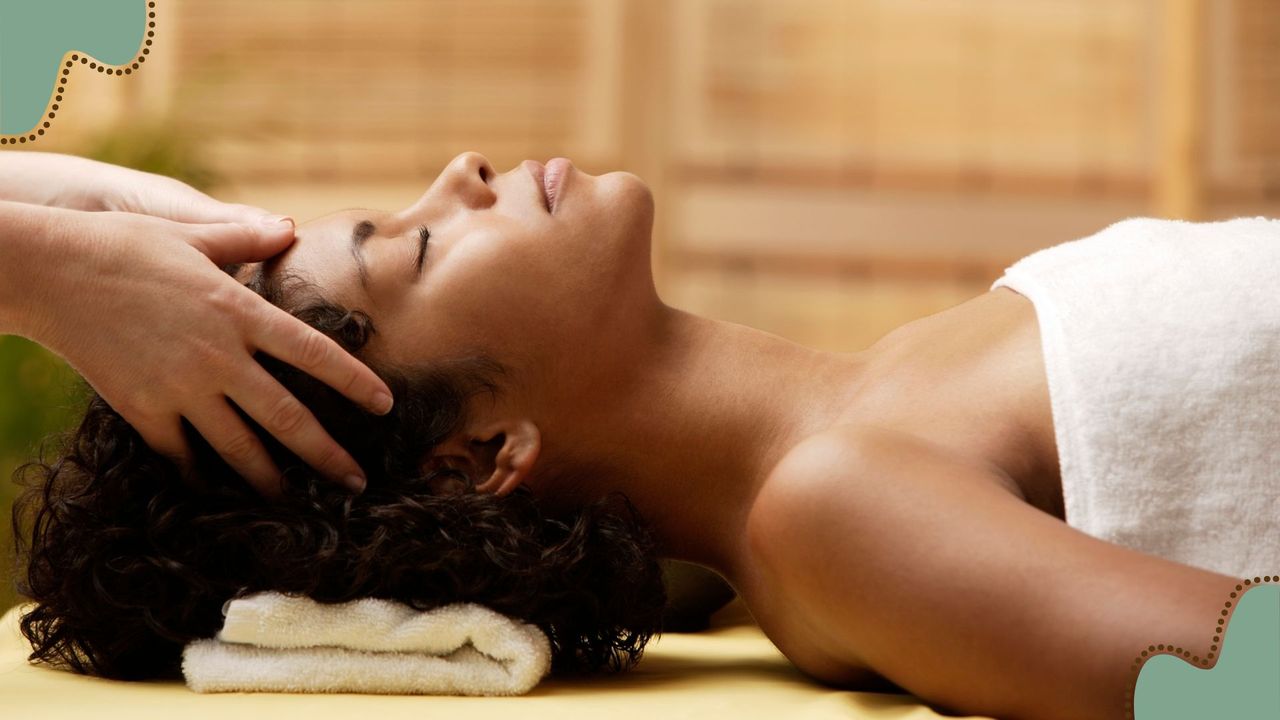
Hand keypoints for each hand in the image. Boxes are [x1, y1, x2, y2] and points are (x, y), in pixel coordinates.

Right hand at [24, 207, 392, 496]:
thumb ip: (246, 237)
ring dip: (271, 479)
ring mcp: (180, 388)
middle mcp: (219, 357)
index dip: (354, 383)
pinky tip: (219, 489)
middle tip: (356, 483)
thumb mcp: (192, 235)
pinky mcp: (142, 410)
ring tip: (296, 502)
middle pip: (287, 418)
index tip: (384, 406)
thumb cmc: (122, 245)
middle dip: (327, 455)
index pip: (314, 354)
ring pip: (239, 447)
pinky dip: (201, 474)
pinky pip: (182, 454)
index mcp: (239, 312)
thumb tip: (291, 227)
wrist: (49, 272)